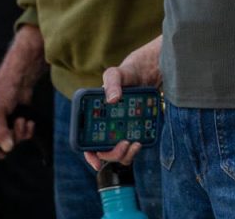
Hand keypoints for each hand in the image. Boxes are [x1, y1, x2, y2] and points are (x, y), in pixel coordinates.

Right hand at [0, 26, 44, 154]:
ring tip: (20, 119)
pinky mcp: (17, 124)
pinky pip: (24, 137)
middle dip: (11, 138)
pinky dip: (28, 130)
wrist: (20, 78)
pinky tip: (27, 121)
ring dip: (20, 132)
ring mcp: (5, 128)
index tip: (1, 150)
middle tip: (14, 126)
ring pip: (14, 143)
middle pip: (1, 150)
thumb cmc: (2, 91)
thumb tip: (7, 148)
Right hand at [84, 38, 161, 171]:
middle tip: (124, 144)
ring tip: (135, 144)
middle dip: (113, 154)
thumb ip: (112, 82)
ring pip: (119, 155)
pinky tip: (141, 141)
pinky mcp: (134, 132)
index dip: (90, 155)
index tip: (97, 162)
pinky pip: (131, 149)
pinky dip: (134, 150)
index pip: (87, 142)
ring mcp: (121, 131)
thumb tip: (111, 100)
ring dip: (125, 156)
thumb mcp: (117, 73)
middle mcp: (106, 127)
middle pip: (104, 152)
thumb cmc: (127, 72)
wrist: (148, 72)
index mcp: (95, 117)